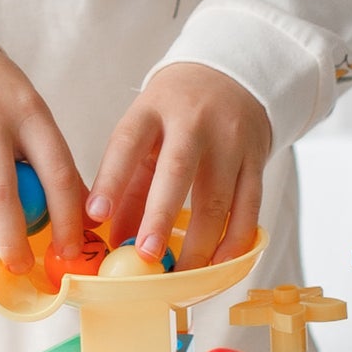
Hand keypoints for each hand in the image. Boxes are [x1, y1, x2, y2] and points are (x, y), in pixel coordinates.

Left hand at [90, 63, 270, 267]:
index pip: (127, 143)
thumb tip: (113, 238)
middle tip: (145, 255)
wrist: (233, 75)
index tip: (95, 215)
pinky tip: (219, 265)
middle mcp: (192, 122)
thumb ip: (128, 183)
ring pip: (217, 197)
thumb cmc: (176, 114)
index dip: (111, 180)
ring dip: (200, 242)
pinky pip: (249, 206)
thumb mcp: (145, 133)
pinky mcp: (256, 159)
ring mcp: (229, 140)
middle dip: (160, 216)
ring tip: (182, 275)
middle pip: (177, 170)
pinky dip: (235, 240)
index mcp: (152, 111)